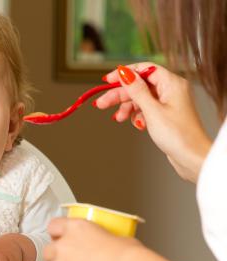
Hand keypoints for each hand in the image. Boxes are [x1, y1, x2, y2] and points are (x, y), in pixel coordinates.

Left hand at [44, 217, 141, 260]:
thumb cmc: (126, 253)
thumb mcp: (112, 235)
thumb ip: (98, 236)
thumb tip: (105, 241)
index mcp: (75, 227)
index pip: (53, 226)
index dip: (57, 232)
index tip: (61, 236)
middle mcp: (63, 245)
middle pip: (48, 249)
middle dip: (55, 253)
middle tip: (67, 256)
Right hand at [96, 63, 211, 182]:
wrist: (191, 157)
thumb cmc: (179, 135)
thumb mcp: (152, 110)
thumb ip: (137, 90)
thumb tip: (125, 73)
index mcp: (172, 83)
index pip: (144, 69)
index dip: (125, 73)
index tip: (108, 79)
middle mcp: (171, 90)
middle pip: (139, 86)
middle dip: (120, 95)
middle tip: (102, 103)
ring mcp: (168, 103)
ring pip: (140, 99)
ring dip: (126, 107)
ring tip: (118, 118)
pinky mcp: (165, 115)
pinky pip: (145, 109)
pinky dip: (136, 115)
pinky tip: (135, 124)